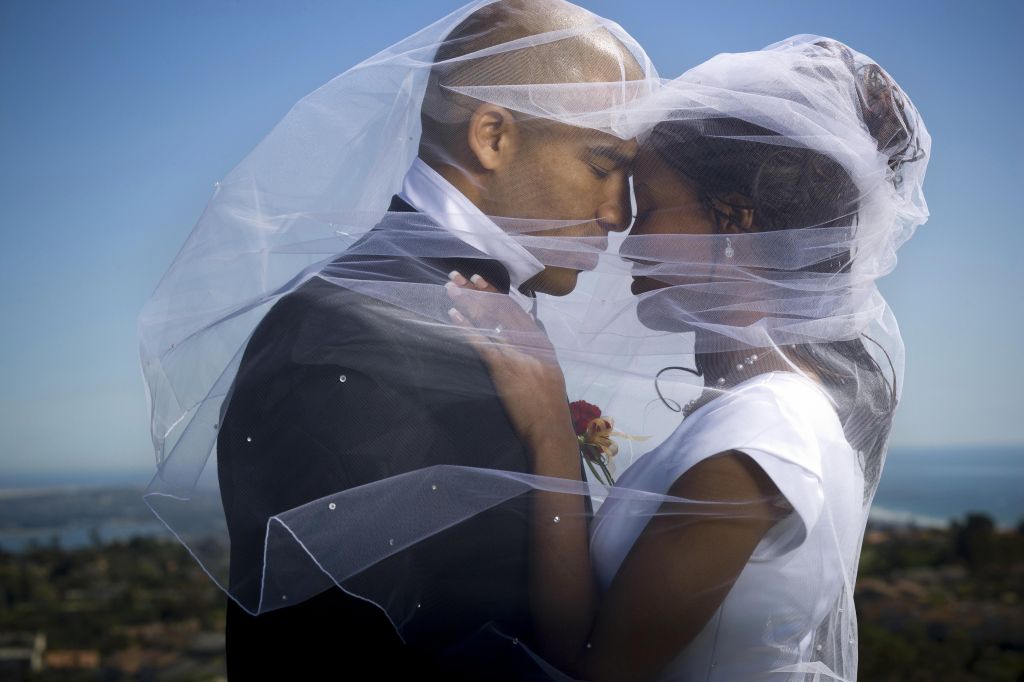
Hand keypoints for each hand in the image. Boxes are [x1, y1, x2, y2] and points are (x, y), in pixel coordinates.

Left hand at [445, 272, 575, 451]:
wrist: (549, 426)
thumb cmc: (550, 402)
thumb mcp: (551, 368)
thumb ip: (540, 348)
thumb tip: (532, 329)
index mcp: (541, 341)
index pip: (515, 309)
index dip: (496, 293)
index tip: (480, 280)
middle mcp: (529, 342)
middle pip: (499, 309)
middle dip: (478, 292)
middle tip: (459, 277)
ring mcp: (515, 353)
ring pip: (489, 321)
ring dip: (468, 303)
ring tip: (451, 289)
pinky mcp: (502, 368)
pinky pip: (482, 342)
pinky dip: (467, 327)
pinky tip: (454, 316)